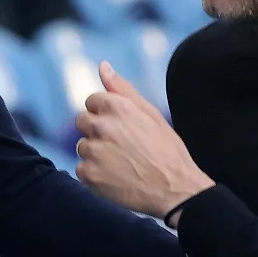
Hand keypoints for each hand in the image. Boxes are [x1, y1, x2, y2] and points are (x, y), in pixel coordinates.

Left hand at [75, 62, 213, 219]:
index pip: (92, 101)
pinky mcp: (89, 174)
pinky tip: (115, 177)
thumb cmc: (167, 150)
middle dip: (97, 131)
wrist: (176, 190)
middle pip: (82, 121)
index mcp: (117, 107)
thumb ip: (122, 88)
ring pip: (82, 146)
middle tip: (120, 146)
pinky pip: (81, 169)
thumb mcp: (150, 114)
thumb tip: (103, 66)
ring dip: (96, 153)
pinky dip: (95, 174)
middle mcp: (102, 126)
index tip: (121, 127)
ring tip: (121, 163)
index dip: (106, 113)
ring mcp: (93, 151)